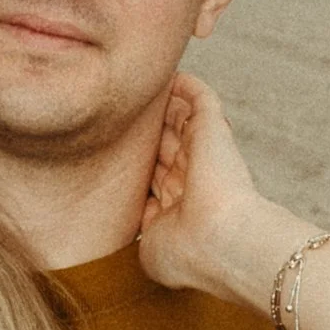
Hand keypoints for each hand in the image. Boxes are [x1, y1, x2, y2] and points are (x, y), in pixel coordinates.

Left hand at [137, 75, 286, 297]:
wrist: (221, 243)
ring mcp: (203, 153)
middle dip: (143, 133)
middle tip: (116, 113)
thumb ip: (138, 226)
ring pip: (180, 120)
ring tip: (136, 88)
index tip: (108, 155)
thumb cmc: (185, 254)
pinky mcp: (214, 130)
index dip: (136, 167)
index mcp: (178, 208)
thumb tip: (133, 215)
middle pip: (164, 145)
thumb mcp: (149, 248)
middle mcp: (191, 179)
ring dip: (163, 106)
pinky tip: (170, 75)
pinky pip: (201, 99)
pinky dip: (188, 87)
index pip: (156, 178)